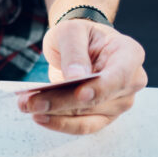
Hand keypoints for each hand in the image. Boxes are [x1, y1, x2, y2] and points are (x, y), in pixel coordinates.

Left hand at [17, 19, 146, 133]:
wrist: (81, 44)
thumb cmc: (80, 35)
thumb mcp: (72, 31)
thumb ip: (74, 51)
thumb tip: (76, 77)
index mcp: (129, 54)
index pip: (119, 76)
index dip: (101, 88)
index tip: (80, 93)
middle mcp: (131, 82)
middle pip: (98, 100)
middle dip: (63, 102)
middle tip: (33, 101)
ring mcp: (119, 102)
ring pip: (87, 116)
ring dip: (55, 113)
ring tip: (26, 105)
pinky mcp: (103, 115)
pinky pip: (83, 126)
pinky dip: (59, 122)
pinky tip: (38, 116)